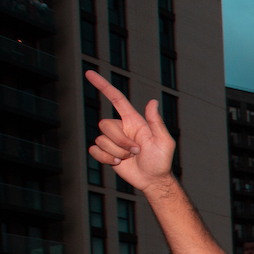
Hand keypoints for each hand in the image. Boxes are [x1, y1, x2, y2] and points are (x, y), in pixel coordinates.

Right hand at [84, 70, 175, 190]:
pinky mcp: (105, 153)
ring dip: (117, 152)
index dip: (102, 85)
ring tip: (130, 158)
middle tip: (136, 151)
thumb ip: (156, 123)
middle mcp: (121, 128)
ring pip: (100, 140)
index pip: (116, 99)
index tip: (89, 73)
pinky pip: (94, 151)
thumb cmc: (161, 161)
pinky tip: (118, 163)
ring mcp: (112, 141)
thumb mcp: (164, 141)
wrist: (153, 180)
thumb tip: (153, 102)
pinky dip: (105, 158)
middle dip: (120, 141)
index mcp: (133, 121)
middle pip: (105, 125)